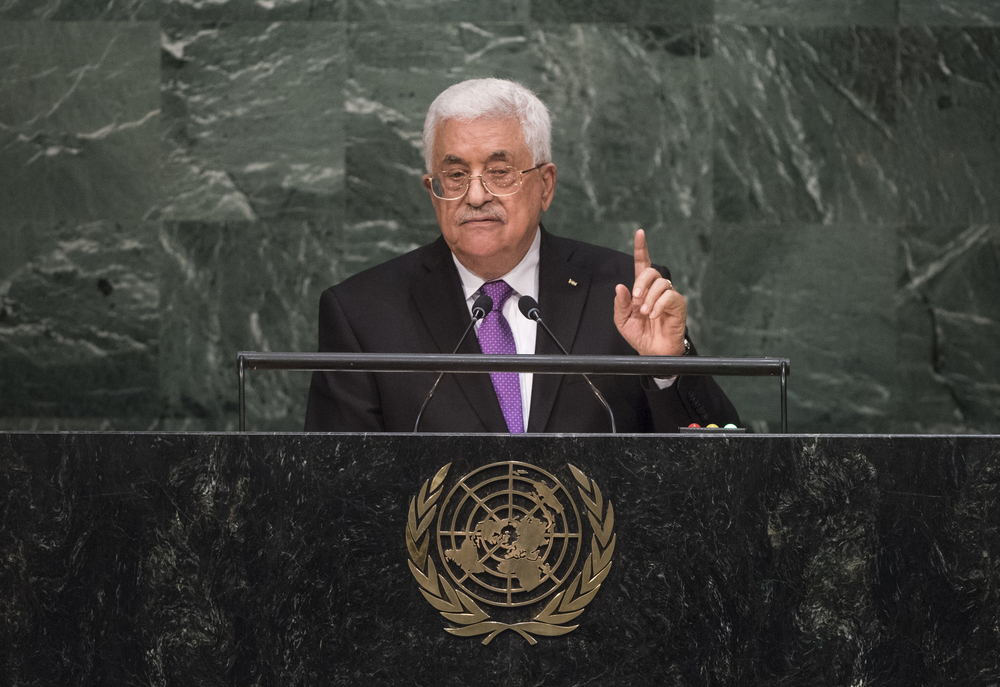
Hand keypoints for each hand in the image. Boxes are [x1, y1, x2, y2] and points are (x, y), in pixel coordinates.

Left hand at [614, 229, 687, 356]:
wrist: (652, 351)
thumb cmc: (639, 335)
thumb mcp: (622, 321)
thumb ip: (620, 304)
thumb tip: (620, 287)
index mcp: (641, 289)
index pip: (642, 264)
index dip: (641, 248)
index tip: (639, 233)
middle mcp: (655, 289)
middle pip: (651, 271)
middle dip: (641, 282)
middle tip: (636, 299)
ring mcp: (668, 296)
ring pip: (661, 283)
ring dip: (649, 297)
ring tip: (645, 313)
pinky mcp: (678, 305)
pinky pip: (670, 296)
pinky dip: (659, 305)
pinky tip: (654, 315)